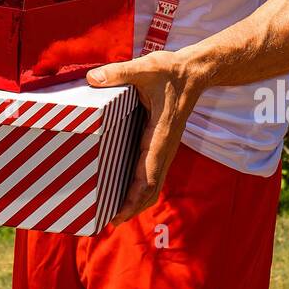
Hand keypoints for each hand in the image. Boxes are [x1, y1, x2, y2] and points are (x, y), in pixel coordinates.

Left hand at [85, 50, 207, 225]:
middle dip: (133, 207)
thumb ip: (119, 72)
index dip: (134, 198)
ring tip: (114, 212)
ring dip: (136, 199)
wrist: (194, 72)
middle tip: (109, 221)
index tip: (119, 215)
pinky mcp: (161, 143)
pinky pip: (151, 171)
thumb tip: (94, 78)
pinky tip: (123, 188)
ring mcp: (164, 147)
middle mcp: (164, 146)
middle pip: (151, 189)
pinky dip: (139, 186)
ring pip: (152, 183)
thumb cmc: (171, 71)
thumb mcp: (145, 67)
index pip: (148, 176)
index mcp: (159, 135)